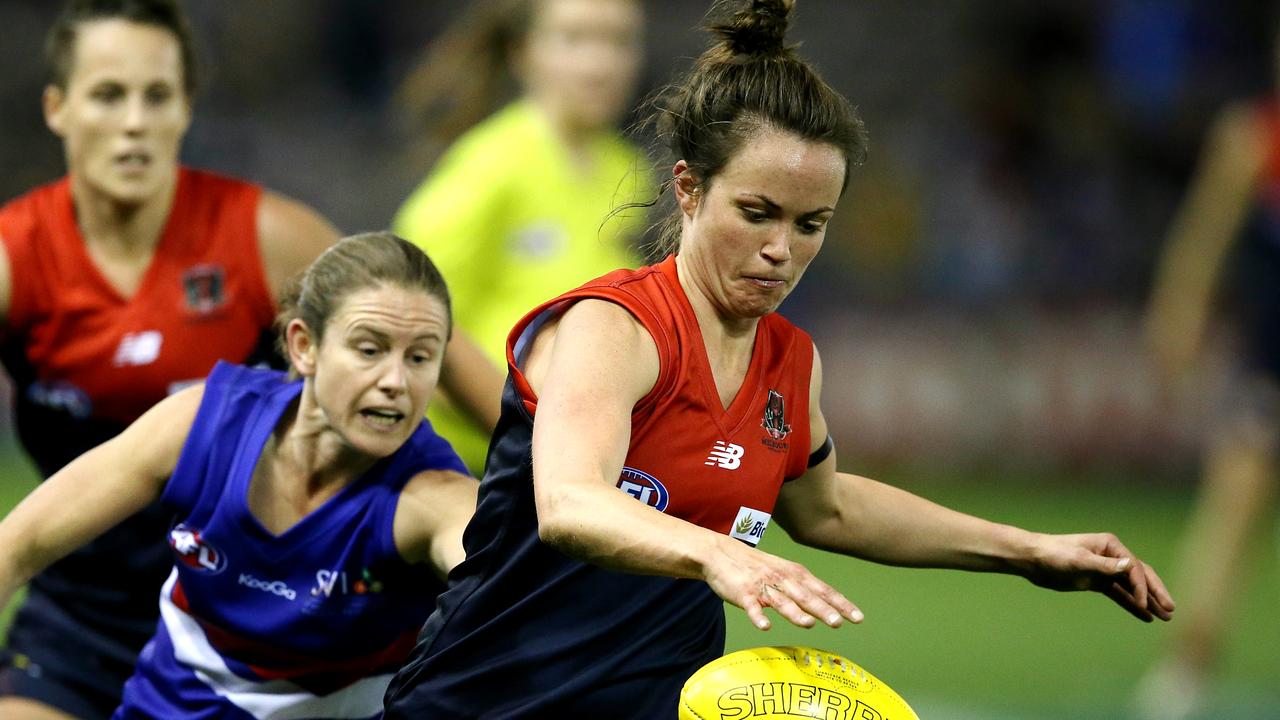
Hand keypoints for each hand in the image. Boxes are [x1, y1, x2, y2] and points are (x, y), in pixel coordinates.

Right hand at [701, 536, 862, 630]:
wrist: (722, 553)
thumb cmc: (758, 566)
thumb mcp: (785, 572)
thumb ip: (805, 589)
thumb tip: (832, 608)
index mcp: (795, 574)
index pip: (823, 590)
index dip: (841, 604)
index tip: (858, 618)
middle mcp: (782, 579)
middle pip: (806, 596)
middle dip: (823, 609)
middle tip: (839, 623)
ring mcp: (762, 586)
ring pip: (781, 601)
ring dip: (795, 613)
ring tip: (808, 624)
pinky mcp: (743, 594)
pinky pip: (751, 607)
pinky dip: (758, 616)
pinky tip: (765, 627)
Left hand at [1020, 532, 1175, 622]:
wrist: (1033, 559)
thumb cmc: (1054, 555)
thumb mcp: (1079, 561)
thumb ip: (1105, 566)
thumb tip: (1130, 565)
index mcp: (1110, 545)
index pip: (1134, 568)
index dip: (1142, 587)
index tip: (1146, 605)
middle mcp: (1111, 556)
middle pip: (1140, 575)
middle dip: (1155, 593)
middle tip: (1171, 610)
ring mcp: (1105, 569)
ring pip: (1131, 587)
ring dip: (1147, 601)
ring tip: (1165, 617)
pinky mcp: (1096, 581)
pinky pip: (1119, 594)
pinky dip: (1131, 604)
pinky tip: (1145, 616)